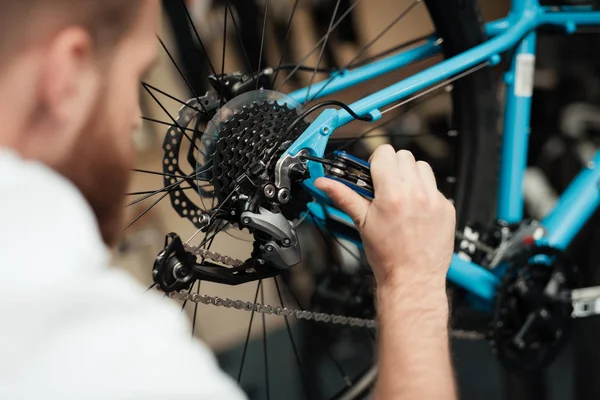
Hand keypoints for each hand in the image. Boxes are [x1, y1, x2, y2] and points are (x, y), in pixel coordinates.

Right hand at [315, 146, 455, 289]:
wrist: (413, 279)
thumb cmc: (387, 256)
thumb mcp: (362, 223)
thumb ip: (343, 196)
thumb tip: (324, 183)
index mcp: (392, 194)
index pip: (385, 153)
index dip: (376, 161)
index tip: (373, 174)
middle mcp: (416, 194)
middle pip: (404, 156)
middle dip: (393, 168)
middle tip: (386, 187)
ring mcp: (435, 200)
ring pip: (423, 167)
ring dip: (411, 176)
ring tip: (402, 197)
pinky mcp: (448, 208)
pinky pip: (435, 187)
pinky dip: (425, 193)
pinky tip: (416, 210)